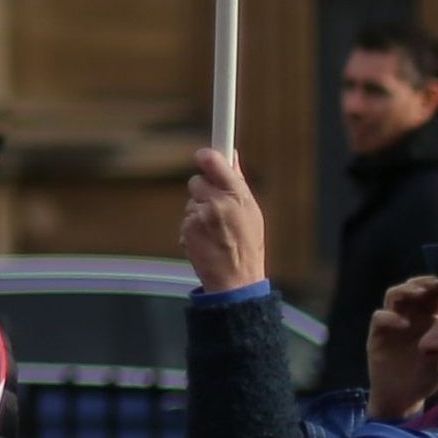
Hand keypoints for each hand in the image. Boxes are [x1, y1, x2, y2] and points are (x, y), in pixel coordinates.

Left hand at [180, 146, 268, 295]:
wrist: (236, 281)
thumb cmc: (247, 247)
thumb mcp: (251, 212)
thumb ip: (238, 182)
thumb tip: (231, 156)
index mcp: (238, 195)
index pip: (214, 161)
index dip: (206, 156)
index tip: (203, 156)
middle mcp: (218, 202)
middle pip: (197, 180)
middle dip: (203, 191)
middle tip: (216, 207)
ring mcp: (200, 216)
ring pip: (191, 201)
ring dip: (198, 211)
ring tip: (215, 230)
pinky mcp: (187, 228)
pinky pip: (186, 218)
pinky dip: (193, 226)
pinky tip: (206, 239)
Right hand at [366, 274, 437, 420]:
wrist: (403, 397)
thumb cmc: (427, 376)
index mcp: (427, 318)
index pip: (433, 293)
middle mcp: (408, 315)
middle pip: (413, 288)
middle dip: (423, 283)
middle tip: (434, 284)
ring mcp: (391, 323)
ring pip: (393, 296)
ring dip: (405, 291)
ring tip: (417, 293)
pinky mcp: (377, 335)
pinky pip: (379, 317)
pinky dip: (389, 316)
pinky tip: (402, 322)